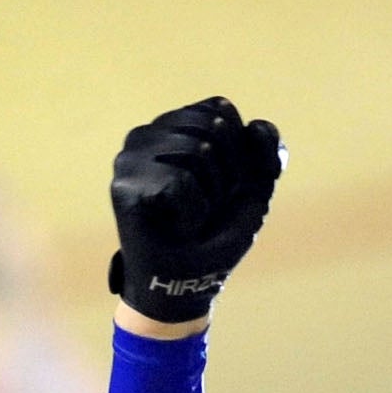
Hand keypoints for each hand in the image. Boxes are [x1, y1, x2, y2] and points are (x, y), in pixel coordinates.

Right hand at [108, 97, 284, 323]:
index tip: (226, 186)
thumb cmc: (217, 234)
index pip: (222, 110)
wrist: (189, 282)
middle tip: (207, 206)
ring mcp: (131, 155)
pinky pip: (181, 183)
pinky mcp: (124, 184)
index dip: (240, 153)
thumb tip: (256, 125)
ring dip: (211, 197)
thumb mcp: (256, 188)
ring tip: (191, 218)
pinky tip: (178, 228)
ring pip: (199, 151)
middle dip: (228, 175)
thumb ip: (267, 152)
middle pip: (214, 128)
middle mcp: (150, 132)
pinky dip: (194, 214)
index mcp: (177, 125)